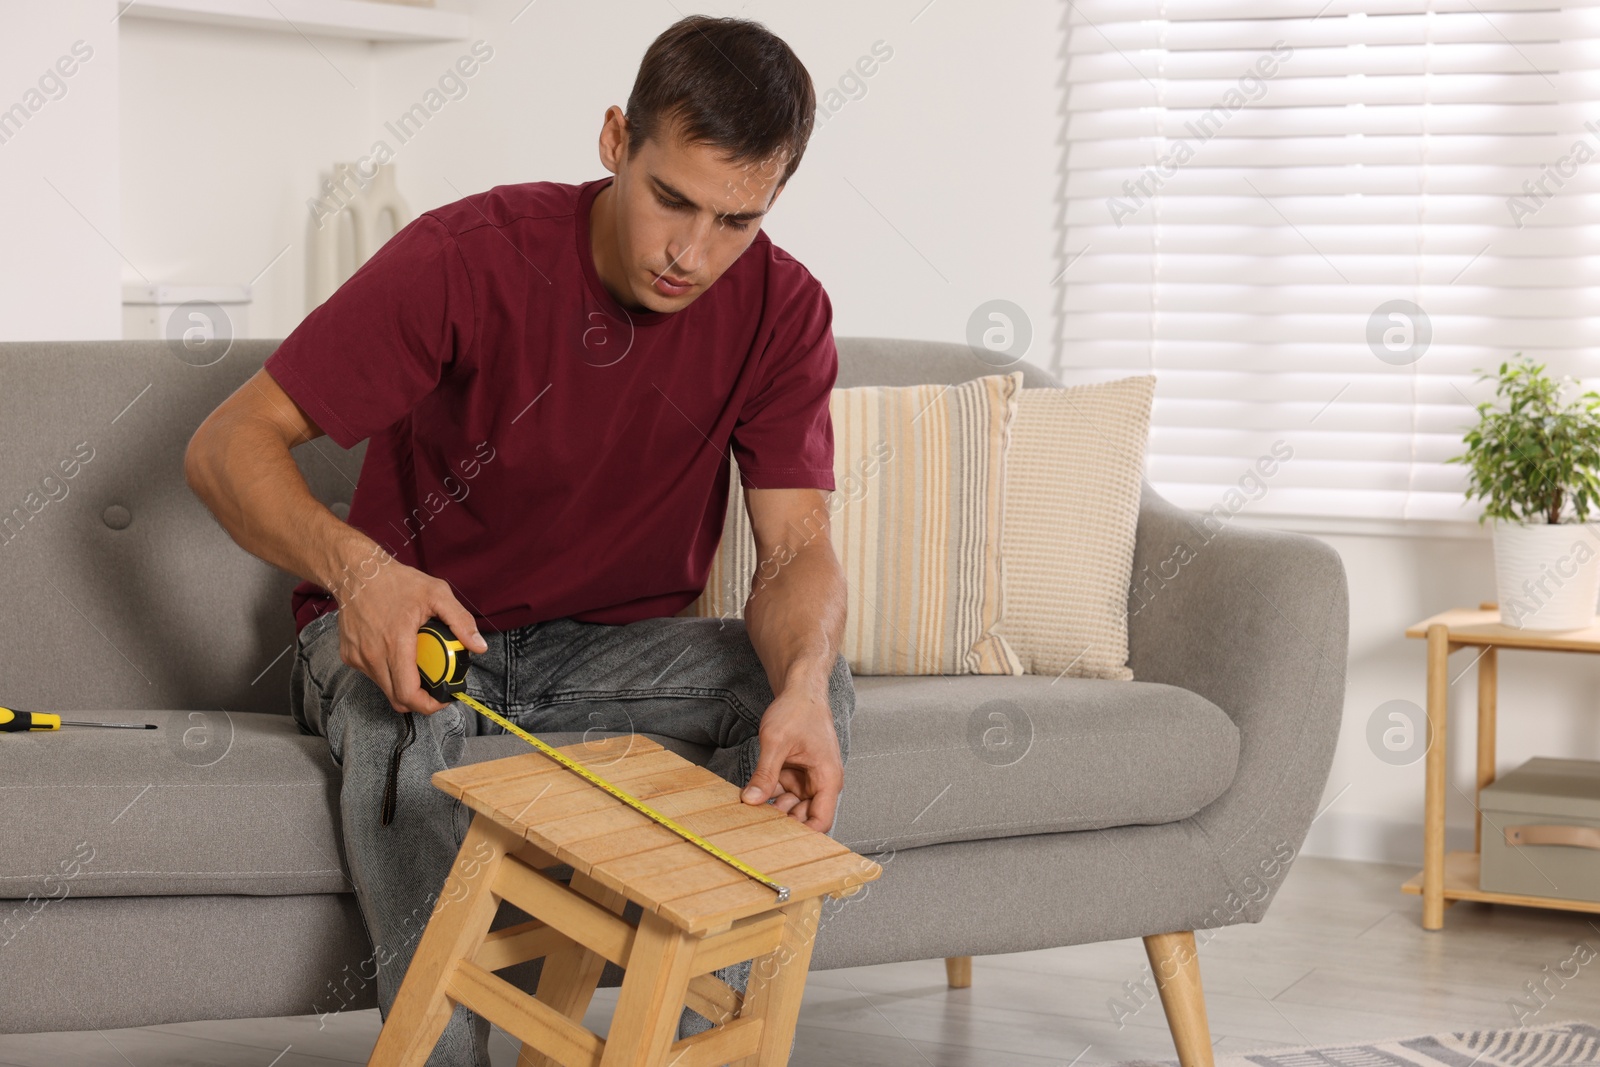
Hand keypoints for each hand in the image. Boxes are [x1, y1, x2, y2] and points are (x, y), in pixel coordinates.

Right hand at [332, 554, 486, 715]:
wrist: (356, 572)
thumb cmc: (395, 581)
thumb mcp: (437, 593)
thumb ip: (460, 621)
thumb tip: (478, 646)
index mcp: (395, 644)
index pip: (408, 694)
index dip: (428, 705)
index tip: (443, 698)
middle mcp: (373, 656)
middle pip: (397, 699)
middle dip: (420, 699)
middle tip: (436, 685)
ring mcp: (358, 657)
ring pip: (385, 688)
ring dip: (403, 685)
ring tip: (419, 665)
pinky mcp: (350, 655)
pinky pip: (373, 675)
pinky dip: (388, 671)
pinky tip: (398, 653)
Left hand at [740, 687, 843, 832]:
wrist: (800, 690)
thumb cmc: (798, 710)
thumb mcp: (776, 741)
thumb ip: (765, 773)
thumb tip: (751, 800)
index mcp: (827, 779)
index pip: (821, 821)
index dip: (802, 835)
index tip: (778, 841)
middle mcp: (820, 783)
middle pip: (803, 818)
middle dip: (781, 823)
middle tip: (754, 824)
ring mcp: (806, 780)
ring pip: (789, 807)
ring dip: (771, 809)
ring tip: (749, 809)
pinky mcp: (793, 775)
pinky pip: (780, 793)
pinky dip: (767, 795)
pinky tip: (750, 795)